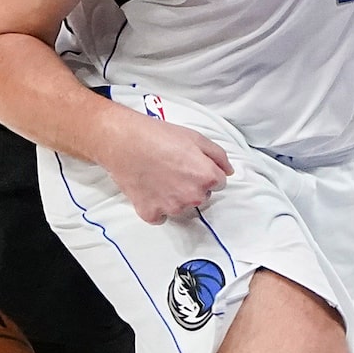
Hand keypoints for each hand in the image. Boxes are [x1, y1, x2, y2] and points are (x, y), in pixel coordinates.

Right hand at [106, 114, 233, 223]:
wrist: (124, 141)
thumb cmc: (158, 136)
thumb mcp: (196, 137)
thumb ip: (218, 156)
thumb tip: (228, 170)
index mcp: (207, 177)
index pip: (219, 183)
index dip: (206, 171)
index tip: (191, 164)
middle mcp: (193, 197)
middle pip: (201, 197)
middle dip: (192, 185)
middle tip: (173, 168)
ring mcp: (172, 208)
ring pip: (181, 207)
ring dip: (174, 197)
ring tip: (159, 177)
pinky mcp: (151, 213)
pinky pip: (160, 216)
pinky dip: (156, 206)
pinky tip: (150, 189)